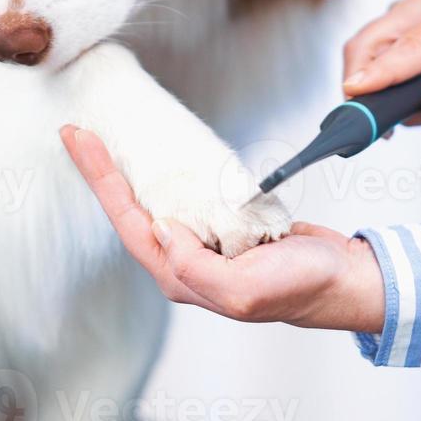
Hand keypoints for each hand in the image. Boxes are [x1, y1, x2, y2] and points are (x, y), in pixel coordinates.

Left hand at [61, 126, 385, 333]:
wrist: (341, 279)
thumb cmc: (300, 287)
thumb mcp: (244, 289)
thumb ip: (195, 267)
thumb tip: (161, 230)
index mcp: (181, 275)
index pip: (127, 221)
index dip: (101, 179)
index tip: (81, 140)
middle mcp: (184, 260)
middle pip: (130, 208)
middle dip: (103, 170)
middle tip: (79, 131)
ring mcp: (203, 243)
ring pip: (153, 201)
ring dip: (128, 169)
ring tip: (107, 138)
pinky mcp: (223, 226)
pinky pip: (185, 195)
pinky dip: (166, 171)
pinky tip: (159, 155)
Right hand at [342, 0, 420, 126]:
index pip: (412, 47)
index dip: (381, 72)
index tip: (354, 92)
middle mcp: (420, 3)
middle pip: (370, 41)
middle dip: (356, 82)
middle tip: (368, 126)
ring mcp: (402, 6)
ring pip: (362, 42)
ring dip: (360, 80)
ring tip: (385, 118)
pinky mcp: (393, 15)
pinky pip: (370, 44)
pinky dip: (370, 72)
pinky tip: (393, 95)